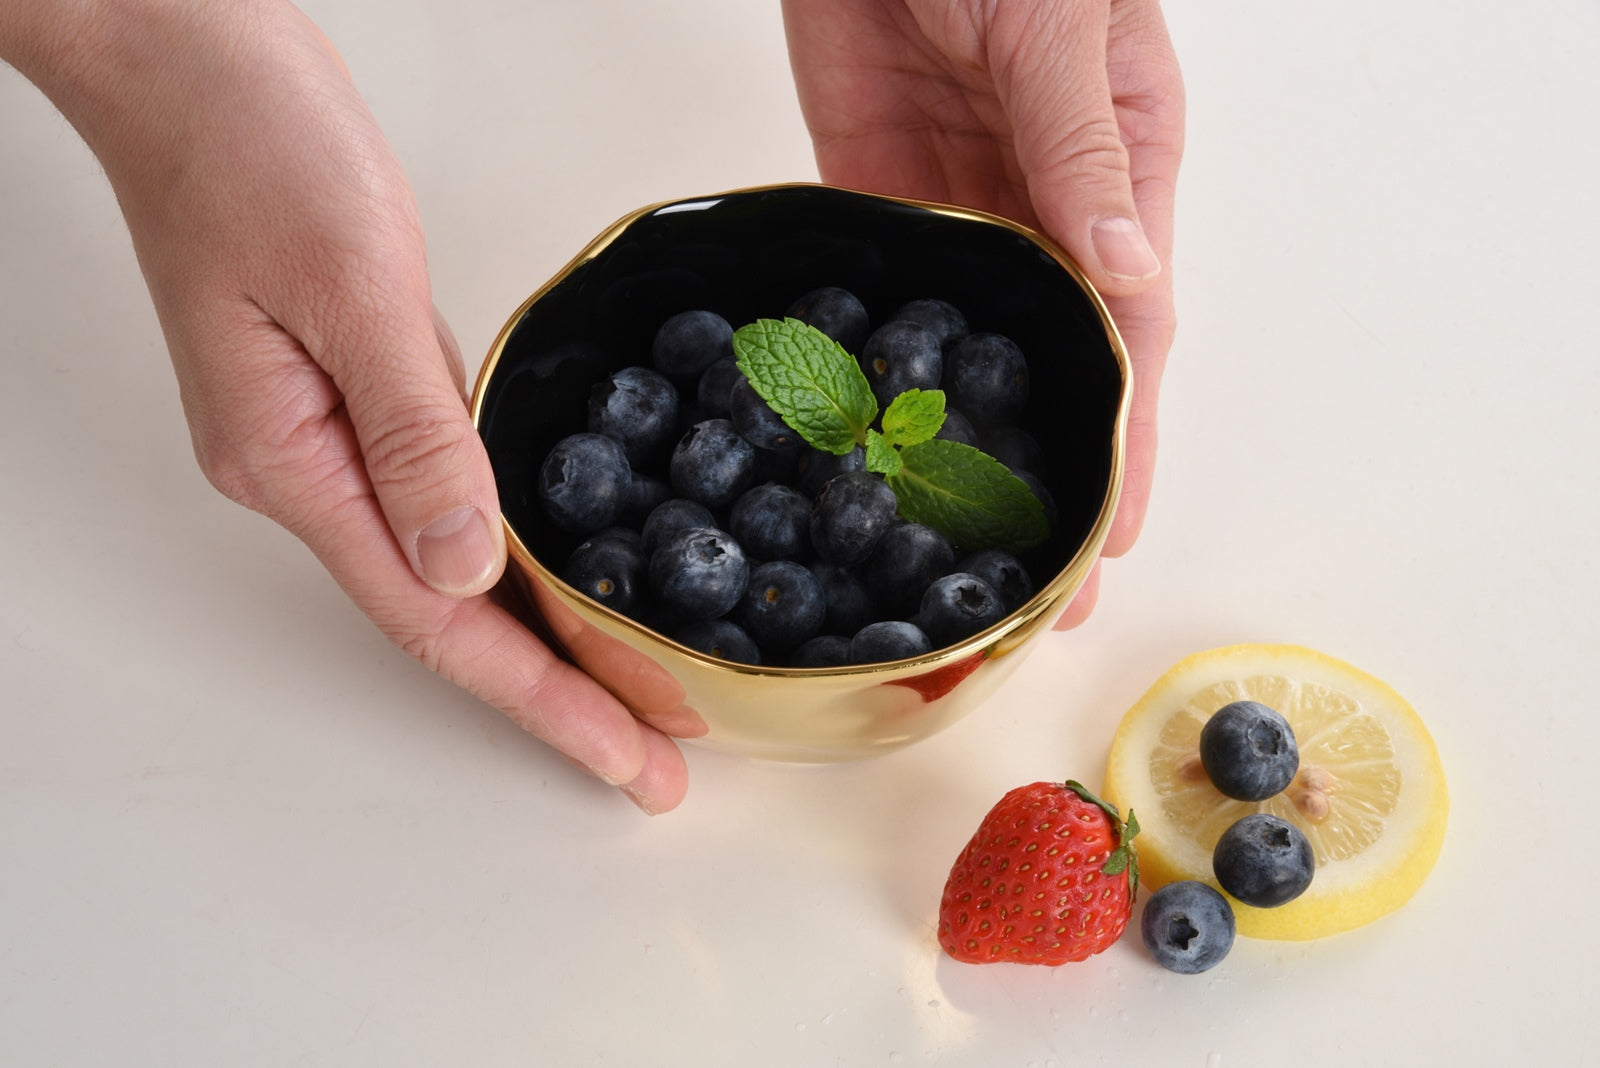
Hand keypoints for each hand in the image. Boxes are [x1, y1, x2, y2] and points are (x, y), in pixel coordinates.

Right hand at [5, 0, 691, 811]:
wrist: (189, 57)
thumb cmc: (250, 143)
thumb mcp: (351, 285)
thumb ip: (413, 432)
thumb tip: (468, 567)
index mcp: (294, 462)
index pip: (436, 620)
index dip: (540, 699)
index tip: (626, 757)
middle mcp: (309, 468)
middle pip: (448, 615)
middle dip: (556, 694)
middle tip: (654, 761)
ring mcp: (330, 433)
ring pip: (452, 563)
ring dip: (542, 634)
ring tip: (630, 694)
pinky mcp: (360, 388)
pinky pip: (451, 493)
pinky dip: (515, 547)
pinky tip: (568, 572)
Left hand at [781, 0, 1184, 625]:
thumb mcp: (1063, 38)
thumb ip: (1085, 160)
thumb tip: (1130, 279)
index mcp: (1119, 176)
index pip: (1131, 336)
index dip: (1126, 446)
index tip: (1112, 541)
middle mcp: (1042, 208)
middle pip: (1049, 366)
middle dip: (1045, 478)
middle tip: (1031, 592)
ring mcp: (956, 201)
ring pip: (961, 347)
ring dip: (953, 444)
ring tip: (945, 545)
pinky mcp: (873, 179)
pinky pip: (879, 284)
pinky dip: (872, 360)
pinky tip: (861, 432)